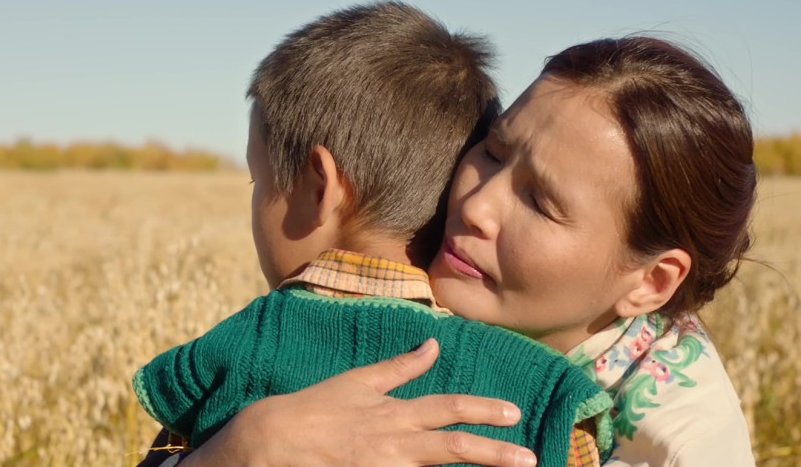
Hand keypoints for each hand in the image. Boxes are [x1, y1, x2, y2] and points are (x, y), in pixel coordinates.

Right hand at [181, 338, 536, 466]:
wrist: (271, 443)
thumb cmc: (315, 409)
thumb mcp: (359, 382)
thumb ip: (401, 368)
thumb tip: (434, 345)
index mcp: (394, 414)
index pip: (449, 410)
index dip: (485, 411)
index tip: (515, 414)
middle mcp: (394, 445)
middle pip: (453, 450)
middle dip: (496, 455)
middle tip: (530, 459)